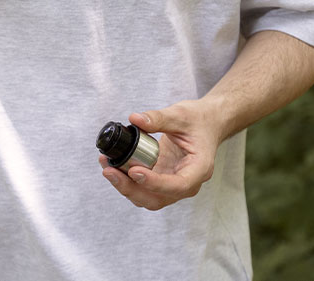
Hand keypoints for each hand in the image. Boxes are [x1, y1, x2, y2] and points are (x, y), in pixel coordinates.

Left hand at [98, 101, 225, 210]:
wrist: (207, 123)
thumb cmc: (199, 120)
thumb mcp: (181, 114)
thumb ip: (159, 118)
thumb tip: (134, 119)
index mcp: (199, 169)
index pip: (178, 185)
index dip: (155, 183)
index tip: (134, 171)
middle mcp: (188, 183)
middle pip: (158, 198)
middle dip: (131, 189)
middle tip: (110, 171)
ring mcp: (173, 184)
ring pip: (148, 197)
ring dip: (125, 186)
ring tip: (107, 166)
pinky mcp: (162, 180)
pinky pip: (143, 188)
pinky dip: (127, 180)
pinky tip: (113, 165)